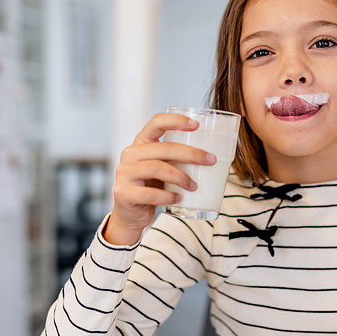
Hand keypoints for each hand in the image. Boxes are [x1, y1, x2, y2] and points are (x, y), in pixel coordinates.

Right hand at [103, 113, 215, 244]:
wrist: (131, 214)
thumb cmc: (152, 187)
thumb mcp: (163, 168)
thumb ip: (177, 160)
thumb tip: (213, 156)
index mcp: (141, 142)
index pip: (156, 123)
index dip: (176, 120)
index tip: (197, 125)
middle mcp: (130, 154)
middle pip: (163, 148)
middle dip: (191, 154)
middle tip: (210, 161)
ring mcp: (124, 173)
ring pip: (156, 168)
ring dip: (180, 177)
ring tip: (194, 186)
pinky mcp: (123, 193)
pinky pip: (149, 193)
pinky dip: (168, 196)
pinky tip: (178, 198)